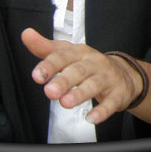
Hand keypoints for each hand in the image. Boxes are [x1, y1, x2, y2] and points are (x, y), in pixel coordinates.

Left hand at [21, 28, 143, 123]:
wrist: (124, 74)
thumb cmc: (89, 65)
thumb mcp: (69, 54)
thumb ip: (46, 47)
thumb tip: (26, 34)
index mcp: (80, 52)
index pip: (63, 56)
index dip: (50, 66)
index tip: (37, 76)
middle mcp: (94, 63)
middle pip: (78, 70)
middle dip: (64, 80)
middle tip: (49, 91)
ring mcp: (107, 78)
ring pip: (94, 85)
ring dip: (80, 94)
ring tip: (65, 102)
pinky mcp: (118, 94)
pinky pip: (111, 102)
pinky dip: (102, 110)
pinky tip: (91, 118)